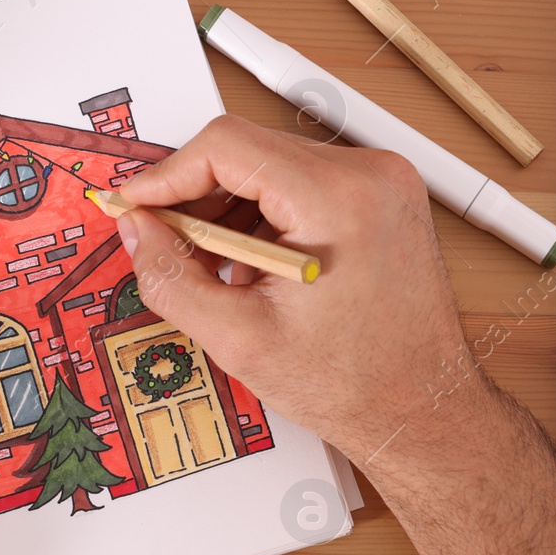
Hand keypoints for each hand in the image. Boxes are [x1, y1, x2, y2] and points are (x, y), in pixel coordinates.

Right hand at [115, 116, 486, 472]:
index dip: (166, 175)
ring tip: (218, 273)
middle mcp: (368, 174)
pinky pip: (300, 184)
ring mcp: (381, 182)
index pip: (227, 146)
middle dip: (195, 197)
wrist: (421, 408)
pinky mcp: (381, 196)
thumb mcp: (239, 337)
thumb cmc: (356, 383)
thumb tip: (136, 231)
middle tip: (162, 244)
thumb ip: (171, 277)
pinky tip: (253, 269)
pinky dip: (263, 217)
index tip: (134, 205)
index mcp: (338, 198)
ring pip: (270, 166)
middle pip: (247, 151)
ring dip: (229, 210)